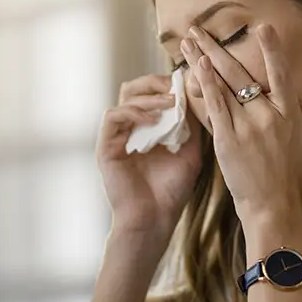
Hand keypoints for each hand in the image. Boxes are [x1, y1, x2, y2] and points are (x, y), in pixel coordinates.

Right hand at [97, 73, 202, 235]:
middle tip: (175, 86)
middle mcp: (130, 129)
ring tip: (170, 102)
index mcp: (147, 129)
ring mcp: (116, 137)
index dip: (167, 84)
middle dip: (156, 82)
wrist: (154, 219)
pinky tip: (153, 121)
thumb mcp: (190, 152)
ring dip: (149, 97)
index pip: (152, 93)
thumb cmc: (171, 191)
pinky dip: (133, 113)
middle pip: (134, 88)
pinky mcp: (105, 146)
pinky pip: (113, 116)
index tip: (187, 83)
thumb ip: (191, 125)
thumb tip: (196, 96)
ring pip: (125, 98)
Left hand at [179, 24, 301, 221]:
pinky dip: (206, 85)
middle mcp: (268, 116)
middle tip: (199, 29)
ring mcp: (246, 127)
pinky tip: (195, 67)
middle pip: (241, 73)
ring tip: (187, 41)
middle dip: (218, 47)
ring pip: (223, 86)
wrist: (272, 205)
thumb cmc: (291, 173)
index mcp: (290, 113)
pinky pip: (215, 107)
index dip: (271, 50)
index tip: (262, 27)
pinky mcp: (227, 140)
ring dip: (203, 60)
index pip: (281, 74)